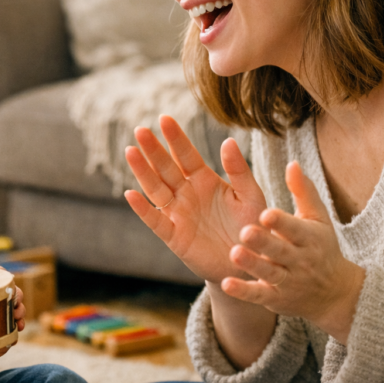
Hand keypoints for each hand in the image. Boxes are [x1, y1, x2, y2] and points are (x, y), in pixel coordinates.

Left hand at [0, 261, 24, 358]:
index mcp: (5, 295)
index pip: (16, 293)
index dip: (17, 297)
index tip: (15, 301)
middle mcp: (8, 309)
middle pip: (20, 311)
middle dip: (19, 315)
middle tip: (16, 318)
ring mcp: (4, 324)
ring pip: (14, 330)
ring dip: (13, 335)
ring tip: (9, 340)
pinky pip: (3, 345)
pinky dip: (0, 350)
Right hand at [124, 115, 266, 283]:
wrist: (251, 264)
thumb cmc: (253, 227)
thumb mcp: (251, 197)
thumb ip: (239, 171)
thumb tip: (229, 141)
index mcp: (205, 180)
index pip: (187, 155)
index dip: (176, 138)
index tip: (165, 118)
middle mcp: (187, 194)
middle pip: (166, 168)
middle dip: (153, 150)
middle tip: (140, 130)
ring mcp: (178, 214)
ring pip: (155, 189)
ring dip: (143, 172)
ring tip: (130, 151)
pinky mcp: (174, 237)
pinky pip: (155, 221)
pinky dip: (142, 209)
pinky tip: (130, 194)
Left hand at [221, 161, 364, 343]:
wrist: (333, 293)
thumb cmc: (320, 246)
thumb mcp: (317, 219)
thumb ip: (303, 192)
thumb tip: (292, 163)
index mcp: (309, 238)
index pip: (295, 228)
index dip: (282, 222)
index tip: (266, 213)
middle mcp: (299, 260)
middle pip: (280, 251)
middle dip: (265, 242)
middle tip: (245, 231)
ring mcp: (287, 280)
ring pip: (269, 273)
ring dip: (252, 265)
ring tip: (234, 253)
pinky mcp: (275, 298)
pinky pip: (258, 295)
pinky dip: (243, 291)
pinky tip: (226, 284)